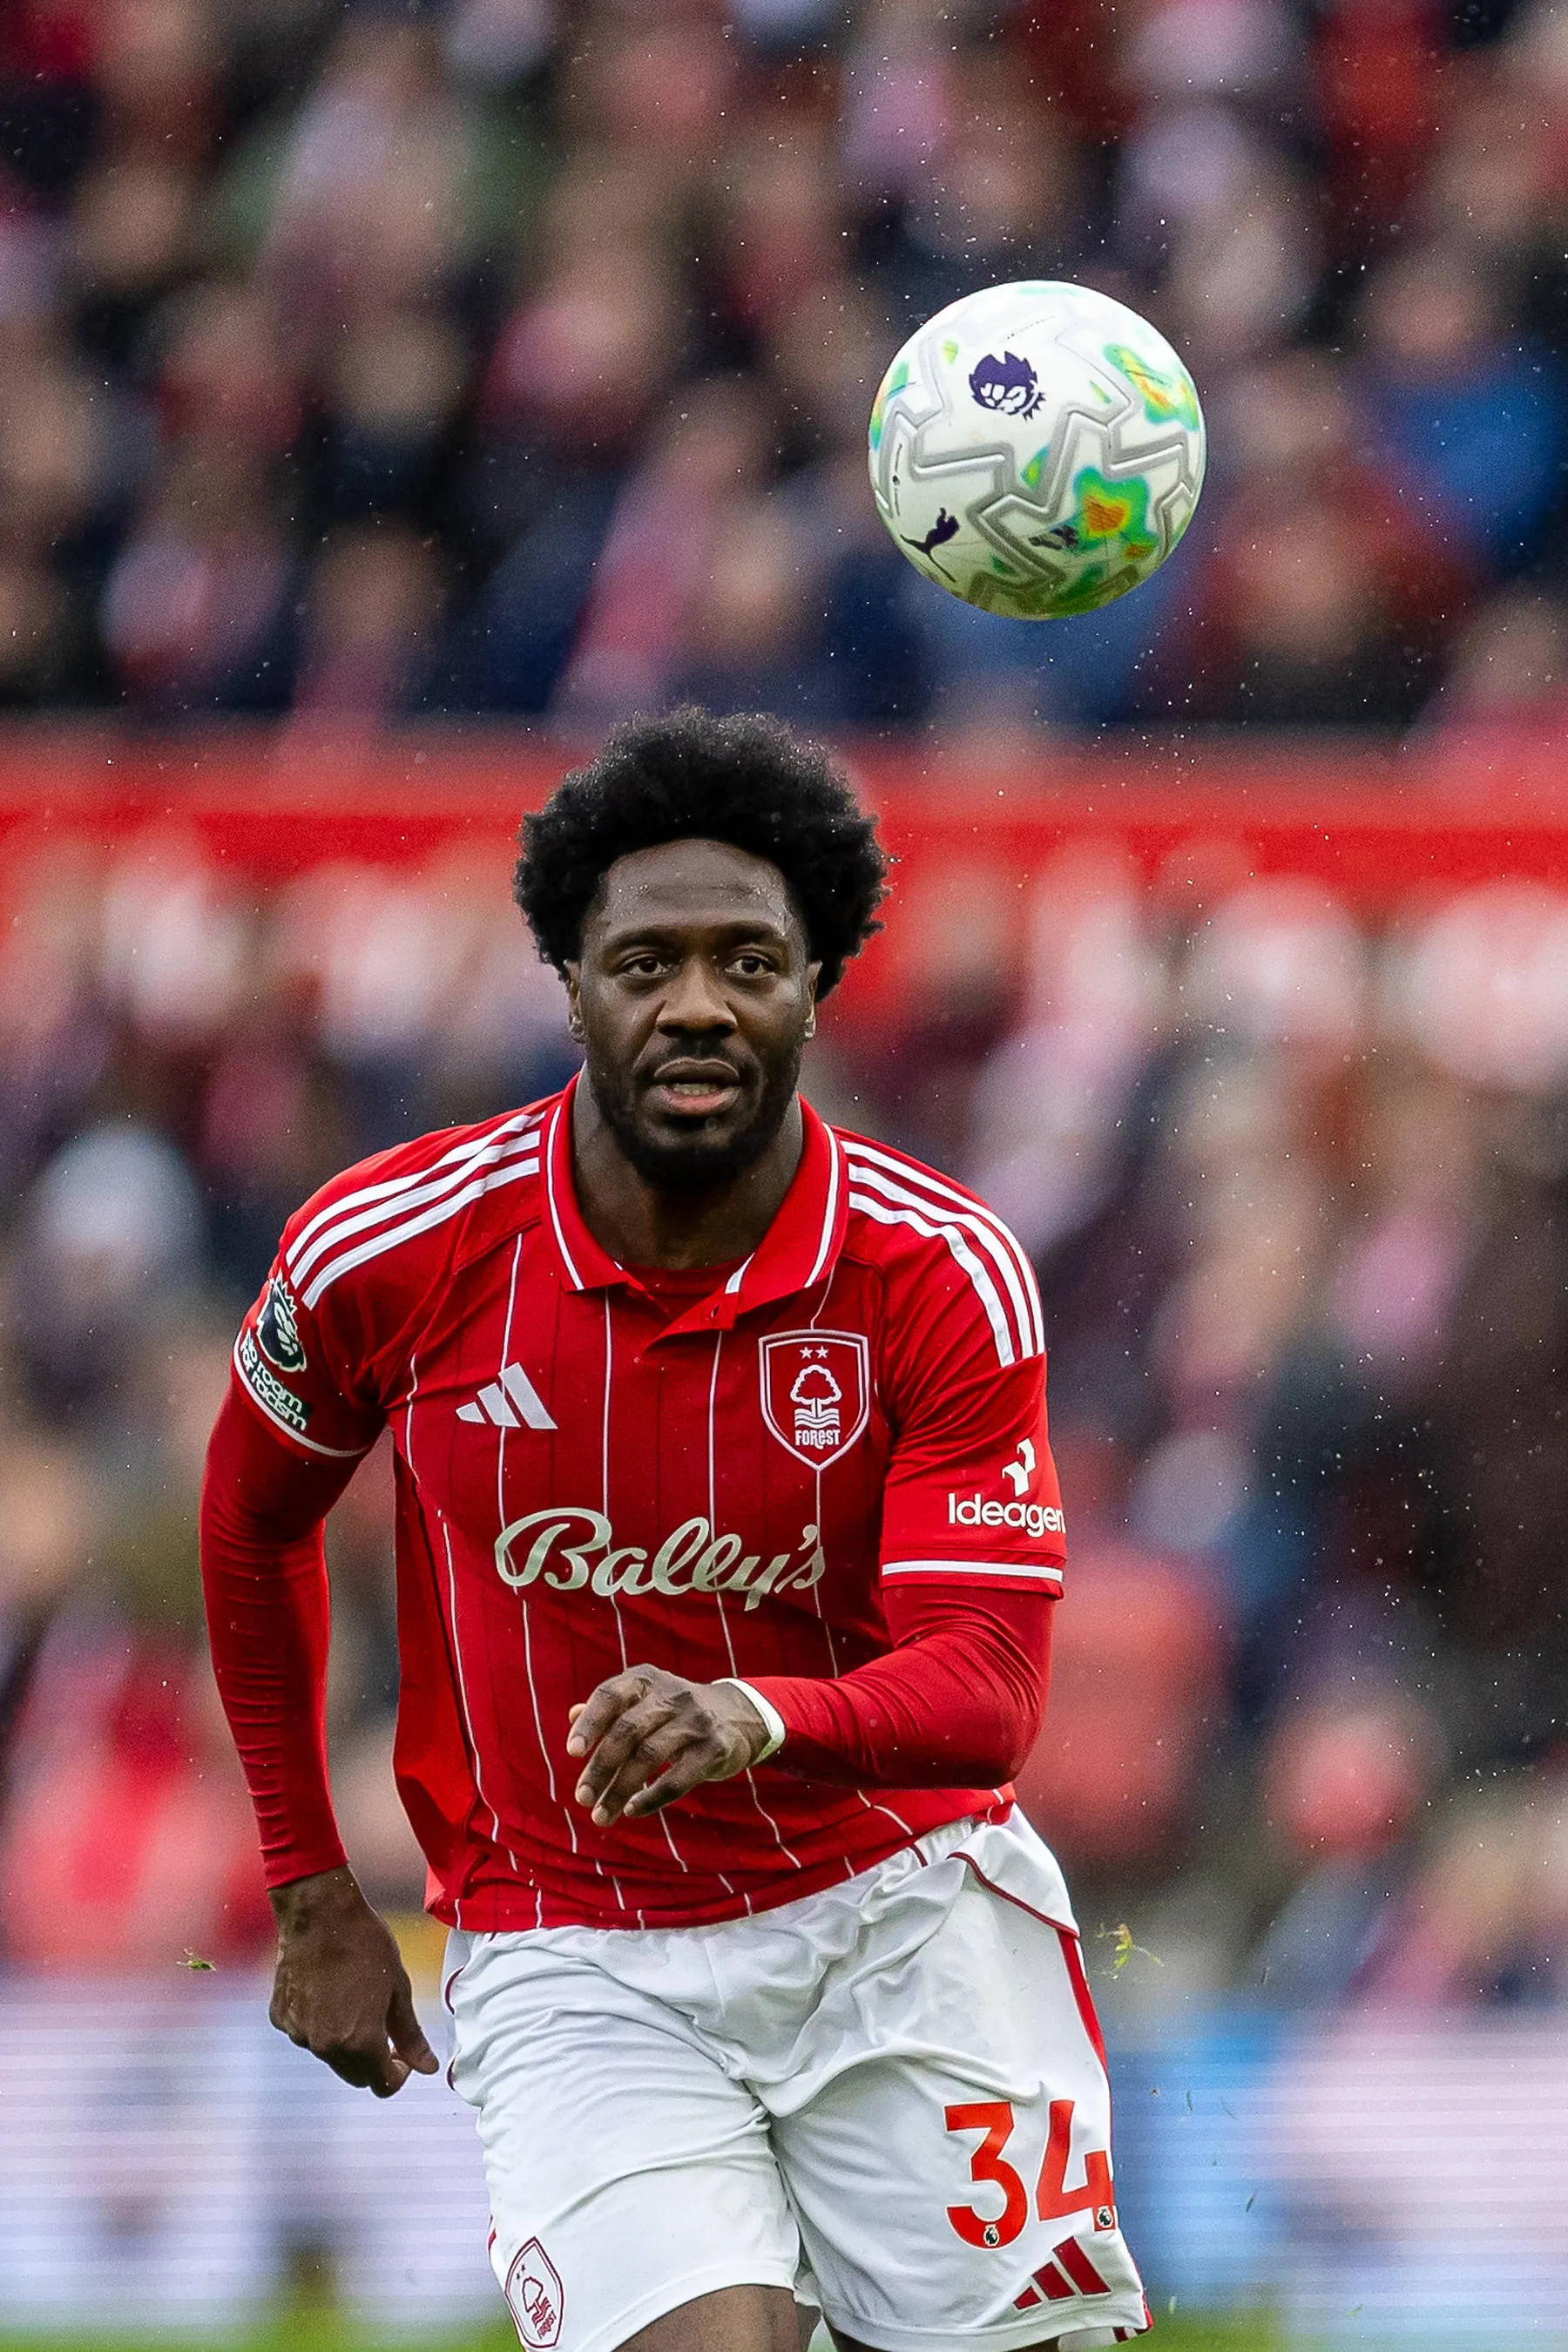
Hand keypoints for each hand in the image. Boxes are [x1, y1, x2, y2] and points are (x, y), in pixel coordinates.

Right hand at [268, 1865, 439, 2097]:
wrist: (319, 1912)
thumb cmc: (366, 1944)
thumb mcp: (398, 1987)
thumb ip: (411, 2034)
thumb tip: (428, 2068)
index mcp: (360, 2042)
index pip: (382, 2085)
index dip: (398, 2074)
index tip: (402, 2053)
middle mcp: (326, 2047)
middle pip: (356, 2076)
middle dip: (374, 2060)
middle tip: (383, 2027)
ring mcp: (298, 2034)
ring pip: (330, 2055)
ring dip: (345, 2042)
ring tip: (354, 1998)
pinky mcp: (281, 2018)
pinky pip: (306, 2033)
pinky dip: (319, 2023)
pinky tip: (327, 1990)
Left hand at [566, 1665, 772, 1826]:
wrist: (737, 1715)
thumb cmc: (674, 1711)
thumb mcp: (645, 1699)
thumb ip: (611, 1708)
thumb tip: (572, 1715)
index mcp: (646, 1679)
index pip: (610, 1695)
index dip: (590, 1723)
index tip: (571, 1753)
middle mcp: (671, 1695)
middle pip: (627, 1731)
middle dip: (601, 1767)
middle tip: (581, 1798)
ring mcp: (695, 1721)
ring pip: (649, 1757)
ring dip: (620, 1790)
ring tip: (601, 1815)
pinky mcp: (715, 1748)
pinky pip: (678, 1778)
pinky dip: (651, 1798)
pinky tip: (632, 1810)